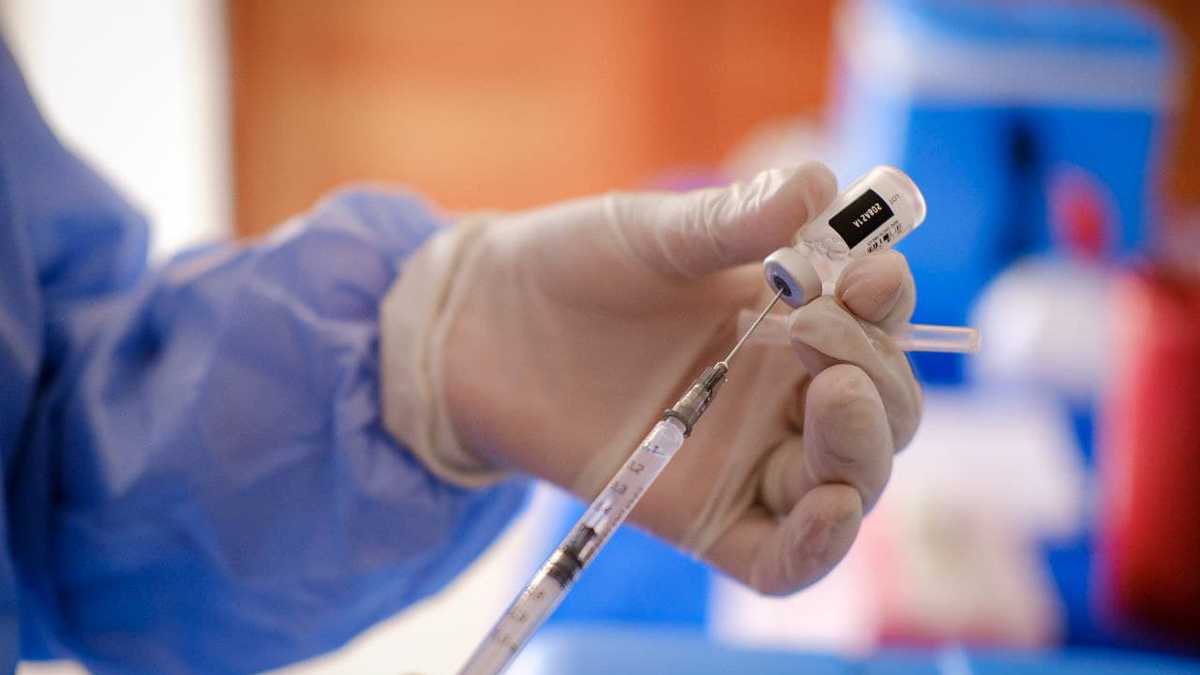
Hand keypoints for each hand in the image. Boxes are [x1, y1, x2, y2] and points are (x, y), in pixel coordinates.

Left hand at [384, 163, 921, 593]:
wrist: (480, 328)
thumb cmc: (571, 267)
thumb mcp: (653, 235)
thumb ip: (733, 220)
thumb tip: (821, 183)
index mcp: (790, 319)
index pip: (876, 324)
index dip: (889, 303)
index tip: (871, 277)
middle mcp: (782, 394)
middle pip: (880, 411)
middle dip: (880, 378)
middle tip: (827, 342)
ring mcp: (746, 460)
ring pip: (846, 481)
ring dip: (862, 449)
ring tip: (834, 396)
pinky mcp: (702, 520)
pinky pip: (779, 559)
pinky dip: (819, 546)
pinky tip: (832, 509)